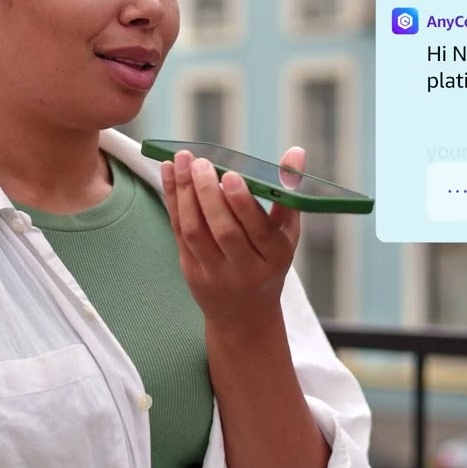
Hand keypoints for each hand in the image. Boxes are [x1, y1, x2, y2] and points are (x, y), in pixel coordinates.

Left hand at [160, 147, 305, 336]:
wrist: (244, 315)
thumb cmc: (269, 263)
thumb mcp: (286, 233)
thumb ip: (289, 193)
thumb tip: (296, 152)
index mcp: (275, 258)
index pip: (258, 230)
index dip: (243, 203)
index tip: (230, 175)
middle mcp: (245, 270)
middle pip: (223, 230)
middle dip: (209, 193)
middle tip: (200, 162)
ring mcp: (214, 273)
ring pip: (195, 231)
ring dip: (186, 193)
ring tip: (183, 161)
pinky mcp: (190, 270)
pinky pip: (178, 231)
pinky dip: (173, 200)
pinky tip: (170, 173)